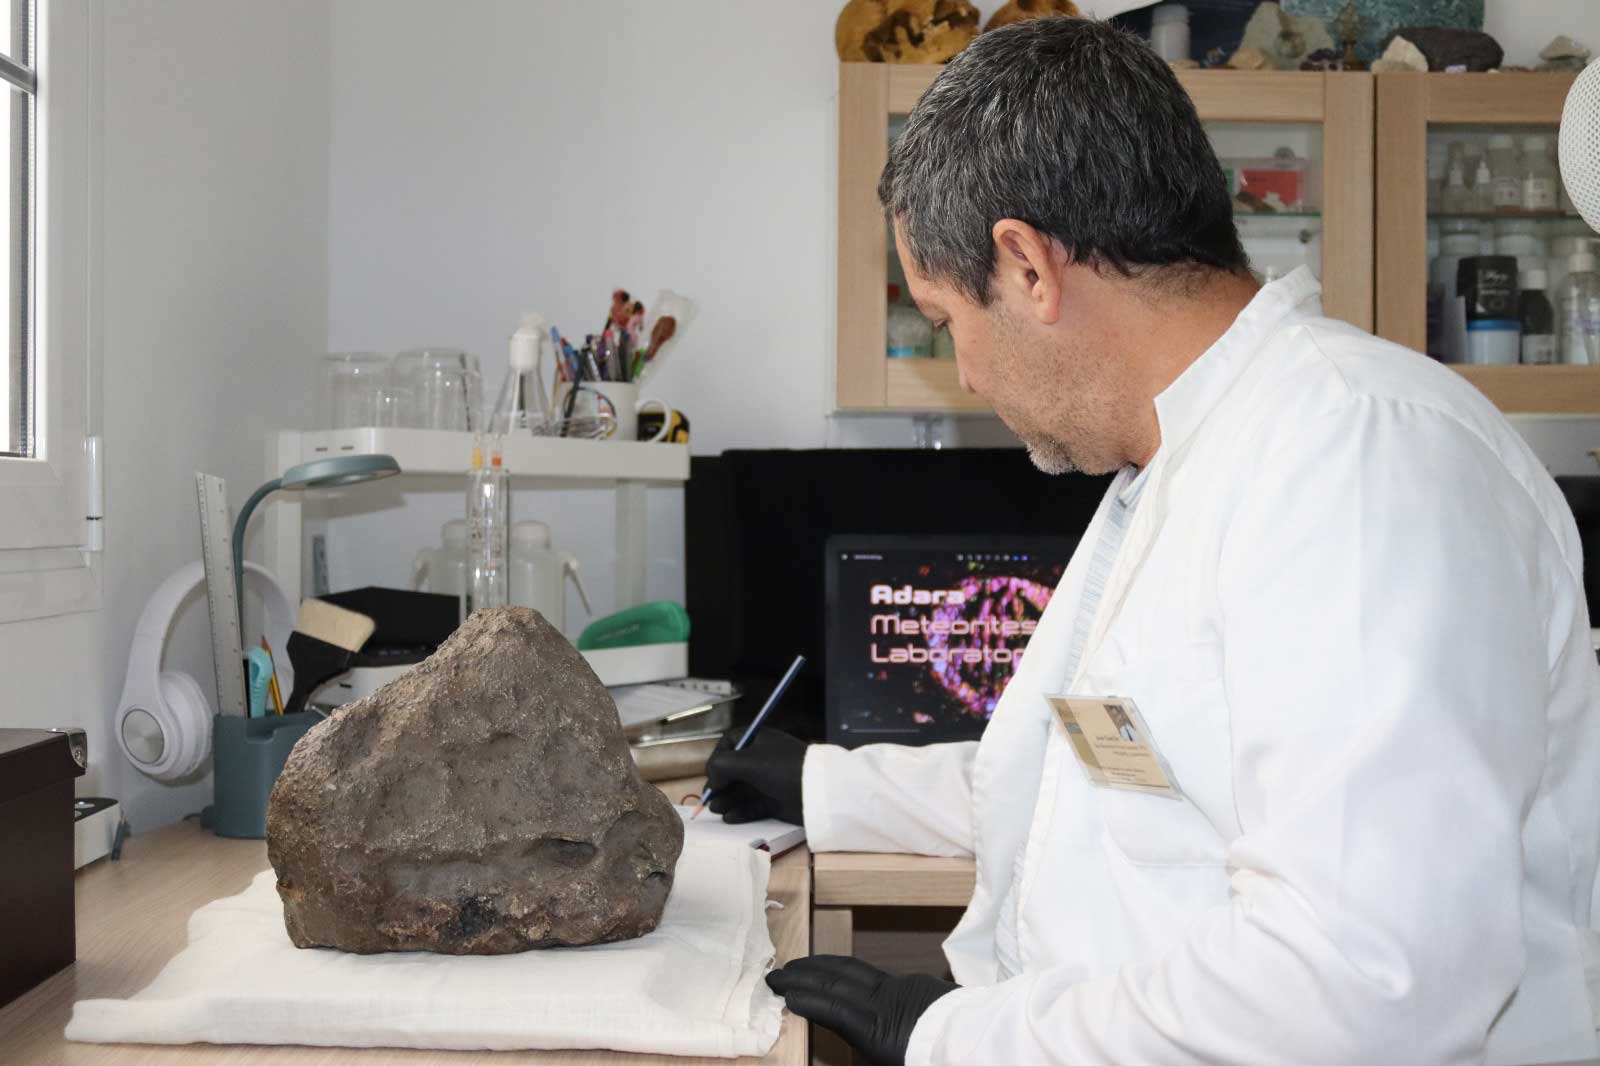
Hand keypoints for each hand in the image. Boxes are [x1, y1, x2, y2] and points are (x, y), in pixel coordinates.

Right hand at [702, 727, 806, 824]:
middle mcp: (763, 758)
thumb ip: (721, 766)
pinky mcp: (776, 801)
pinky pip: (754, 806)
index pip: (730, 742)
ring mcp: (770, 780)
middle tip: (710, 798)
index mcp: (758, 740)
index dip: (718, 755)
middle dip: (719, 783)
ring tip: (717, 809)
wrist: (816, 790)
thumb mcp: (746, 761)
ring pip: (742, 790)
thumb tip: (713, 780)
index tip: (712, 771)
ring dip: (727, 799)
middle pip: (733, 770)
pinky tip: (730, 818)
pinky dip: (741, 812)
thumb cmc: (780, 767)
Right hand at [766, 956, 956, 1065]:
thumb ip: (865, 1050)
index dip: (805, 999)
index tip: (781, 993)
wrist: (985, 1045)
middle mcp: (886, 1004)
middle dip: (804, 976)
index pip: (832, 1008)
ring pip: (853, 971)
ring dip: (822, 967)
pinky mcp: (915, 985)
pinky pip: (872, 973)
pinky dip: (846, 969)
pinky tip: (838, 972)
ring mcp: (901, 990)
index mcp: (880, 1031)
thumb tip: (839, 1036)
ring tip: (800, 967)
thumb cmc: (936, 1060)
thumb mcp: (893, 1064)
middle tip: (776, 974)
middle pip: (837, 982)